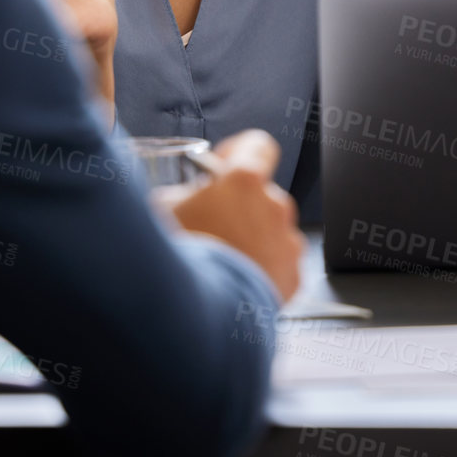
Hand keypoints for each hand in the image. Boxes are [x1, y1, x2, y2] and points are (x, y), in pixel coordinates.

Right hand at [157, 130, 302, 300]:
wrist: (203, 312)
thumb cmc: (184, 258)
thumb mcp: (163, 211)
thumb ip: (182, 194)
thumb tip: (182, 197)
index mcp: (244, 181)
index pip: (258, 144)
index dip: (241, 151)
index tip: (227, 163)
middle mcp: (274, 205)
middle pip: (260, 195)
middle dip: (239, 207)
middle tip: (212, 226)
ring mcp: (288, 240)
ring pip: (270, 230)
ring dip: (251, 239)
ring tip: (222, 261)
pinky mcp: (293, 273)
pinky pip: (278, 263)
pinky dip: (261, 269)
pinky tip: (236, 280)